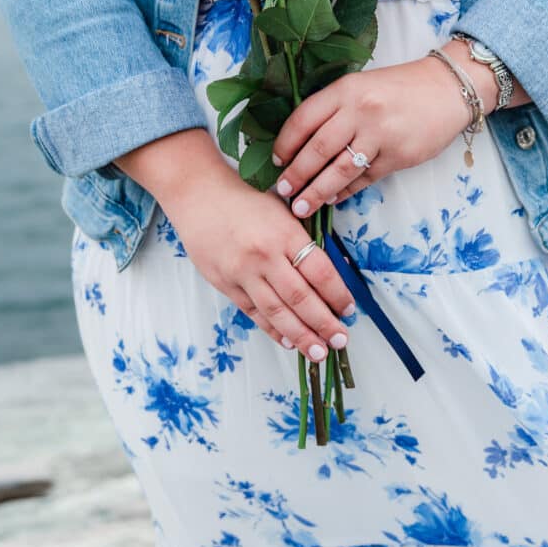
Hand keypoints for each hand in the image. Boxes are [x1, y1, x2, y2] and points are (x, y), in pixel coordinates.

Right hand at [121, 130, 356, 363]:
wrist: (198, 195)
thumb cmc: (245, 200)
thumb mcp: (281, 210)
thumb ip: (301, 240)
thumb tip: (330, 276)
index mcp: (284, 233)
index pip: (319, 271)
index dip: (338, 295)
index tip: (349, 309)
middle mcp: (264, 255)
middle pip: (301, 297)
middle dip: (324, 323)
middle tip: (341, 339)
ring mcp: (242, 272)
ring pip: (277, 311)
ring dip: (301, 335)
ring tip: (318, 351)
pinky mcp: (225, 283)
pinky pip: (253, 312)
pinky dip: (272, 329)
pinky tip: (288, 341)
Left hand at [271, 51, 482, 216]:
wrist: (448, 88)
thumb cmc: (398, 88)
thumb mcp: (361, 85)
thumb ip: (334, 108)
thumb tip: (301, 143)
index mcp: (346, 89)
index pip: (304, 119)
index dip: (285, 143)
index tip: (276, 161)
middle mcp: (360, 111)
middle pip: (318, 148)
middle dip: (296, 174)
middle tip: (281, 191)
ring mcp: (380, 135)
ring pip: (339, 170)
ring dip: (316, 191)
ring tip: (300, 206)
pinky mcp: (398, 156)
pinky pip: (364, 179)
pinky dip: (345, 192)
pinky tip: (332, 199)